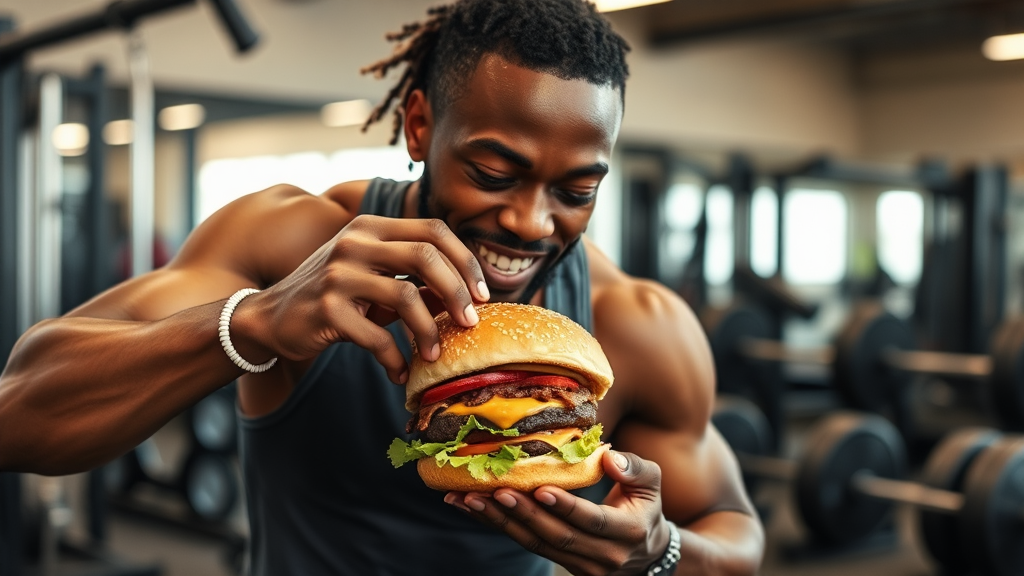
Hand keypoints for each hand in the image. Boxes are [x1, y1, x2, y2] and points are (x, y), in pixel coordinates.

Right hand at [239, 215, 488, 382]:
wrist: (270, 318)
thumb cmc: (333, 297)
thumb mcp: (373, 277)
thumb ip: (413, 278)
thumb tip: (466, 296)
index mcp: (372, 227)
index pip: (434, 230)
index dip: (465, 261)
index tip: (481, 294)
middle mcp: (355, 242)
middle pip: (427, 256)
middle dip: (457, 292)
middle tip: (470, 323)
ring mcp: (339, 273)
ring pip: (407, 297)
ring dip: (429, 331)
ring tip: (433, 354)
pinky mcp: (327, 309)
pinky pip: (377, 336)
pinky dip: (395, 358)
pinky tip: (399, 371)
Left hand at [446, 450, 671, 575]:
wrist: (645, 551)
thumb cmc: (644, 505)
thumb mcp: (651, 482)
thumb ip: (635, 468)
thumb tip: (609, 457)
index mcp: (627, 532)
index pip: (592, 521)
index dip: (565, 507)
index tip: (540, 488)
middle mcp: (603, 556)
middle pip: (557, 536)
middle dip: (523, 514)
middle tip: (494, 491)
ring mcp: (581, 566)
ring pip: (536, 544)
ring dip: (501, 521)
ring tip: (472, 500)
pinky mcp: (562, 564)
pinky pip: (527, 544)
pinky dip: (499, 525)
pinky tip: (472, 508)